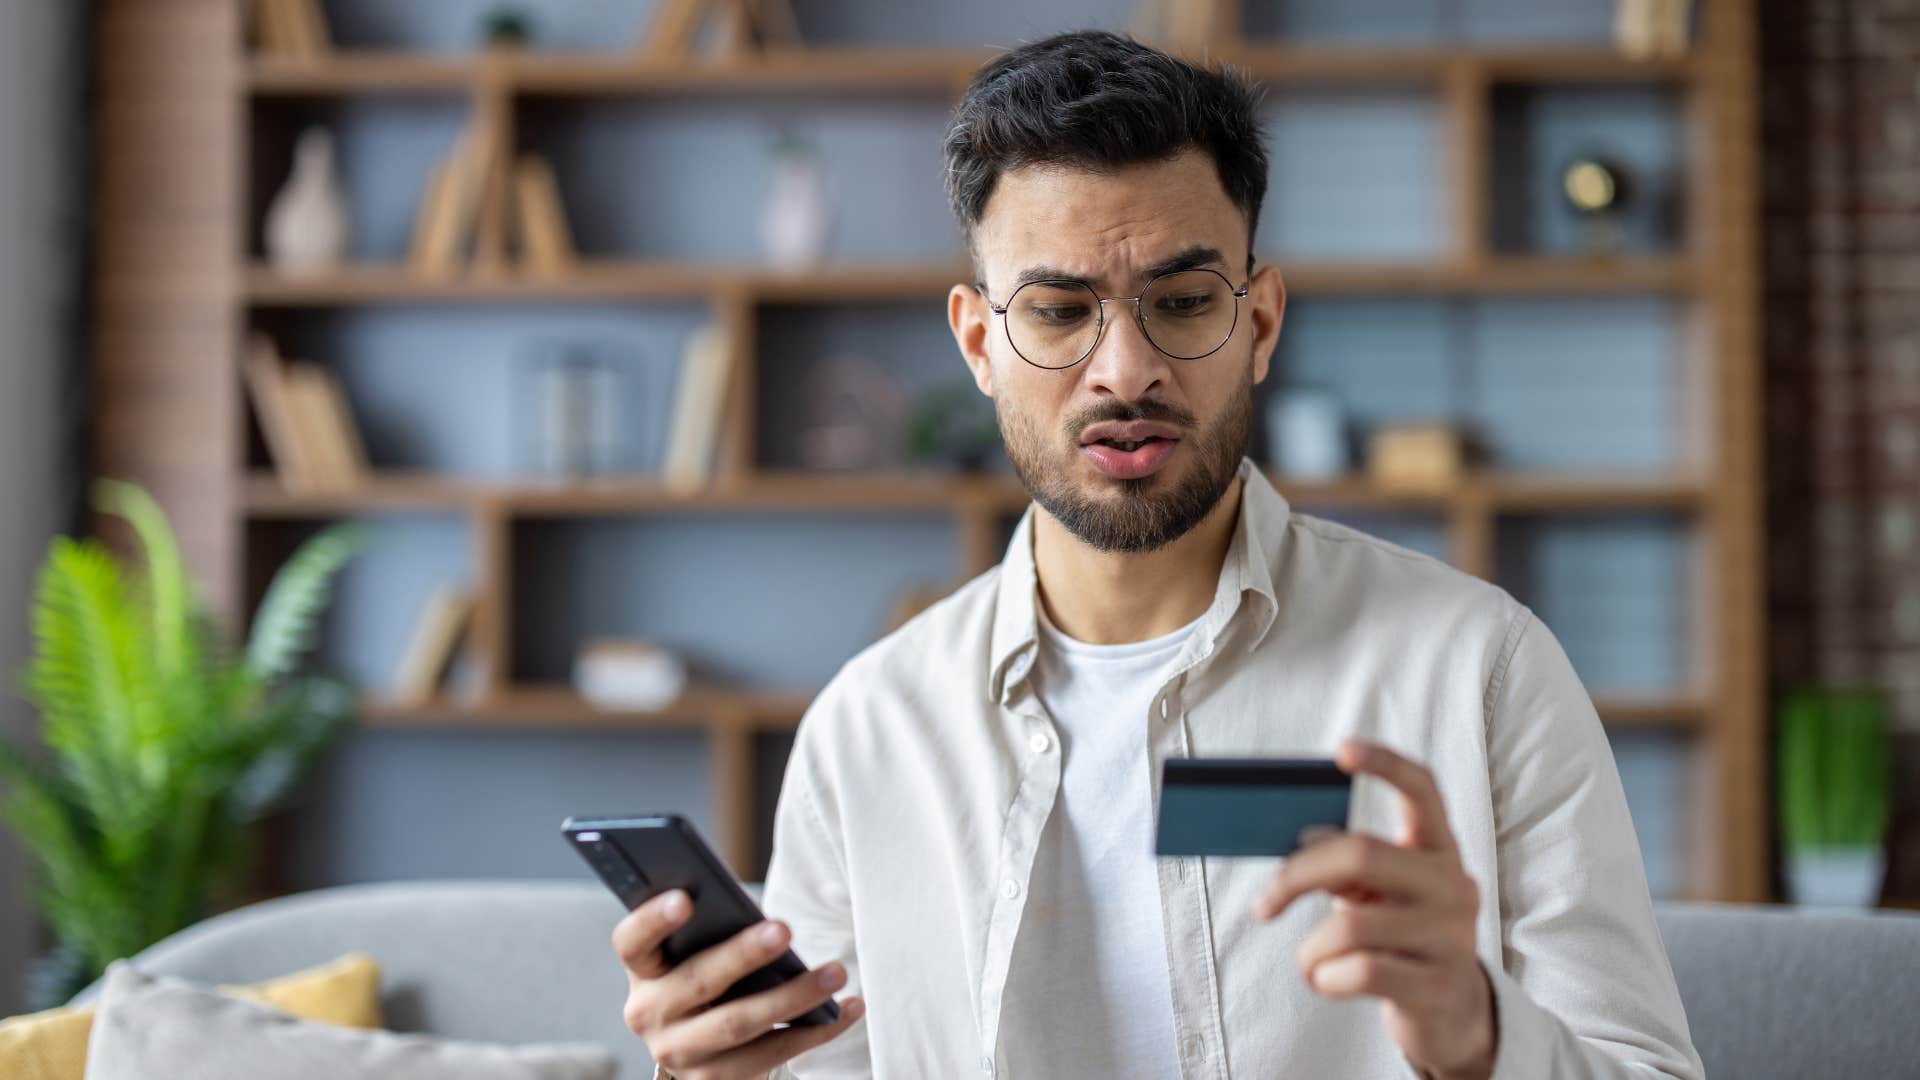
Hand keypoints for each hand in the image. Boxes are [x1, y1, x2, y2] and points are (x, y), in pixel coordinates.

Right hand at [614, 889, 864, 1079]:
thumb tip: (762, 916)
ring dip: (794, 997)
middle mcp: (649, 1015)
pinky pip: (771, 1056)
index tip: (686, 898)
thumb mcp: (694, 951)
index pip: (632, 940)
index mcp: (642, 970)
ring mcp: (680, 1054)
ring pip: (739, 1024)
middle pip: (698, 981)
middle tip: (785, 929)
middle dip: (744, 955)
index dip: (654, 920)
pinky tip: (849, 1008)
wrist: (698, 1043)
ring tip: (835, 973)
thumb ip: (711, 930)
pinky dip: (816, 1030)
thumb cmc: (706, 972)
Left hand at [1252, 739, 1495, 1079]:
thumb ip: (1348, 863)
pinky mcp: (1438, 987)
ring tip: (1311, 962)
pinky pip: (1359, 972)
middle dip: (1296, 877)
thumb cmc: (1400, 938)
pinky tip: (1327, 981)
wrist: (1451, 1013)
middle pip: (1361, 854)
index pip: (1423, 790)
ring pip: (1349, 926)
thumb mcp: (1378, 894)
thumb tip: (1302, 839)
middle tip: (1264, 904)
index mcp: (1439, 850)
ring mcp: (1451, 937)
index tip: (1341, 750)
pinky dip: (1325, 978)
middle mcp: (1453, 885)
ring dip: (1311, 949)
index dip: (1385, 764)